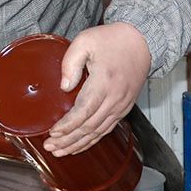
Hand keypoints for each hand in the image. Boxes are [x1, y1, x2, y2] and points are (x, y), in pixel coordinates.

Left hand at [43, 22, 149, 156]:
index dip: (67, 125)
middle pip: (89, 127)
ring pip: (98, 132)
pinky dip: (93, 140)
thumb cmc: (113, 40)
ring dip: (78, 144)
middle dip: (68, 140)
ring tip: (60, 151)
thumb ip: (71, 63)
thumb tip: (64, 86)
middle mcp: (115, 98)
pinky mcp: (124, 107)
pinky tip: (80, 145)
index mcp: (104, 82)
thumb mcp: (85, 41)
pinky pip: (108, 129)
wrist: (140, 41)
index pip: (83, 111)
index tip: (52, 132)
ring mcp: (121, 105)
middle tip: (50, 147)